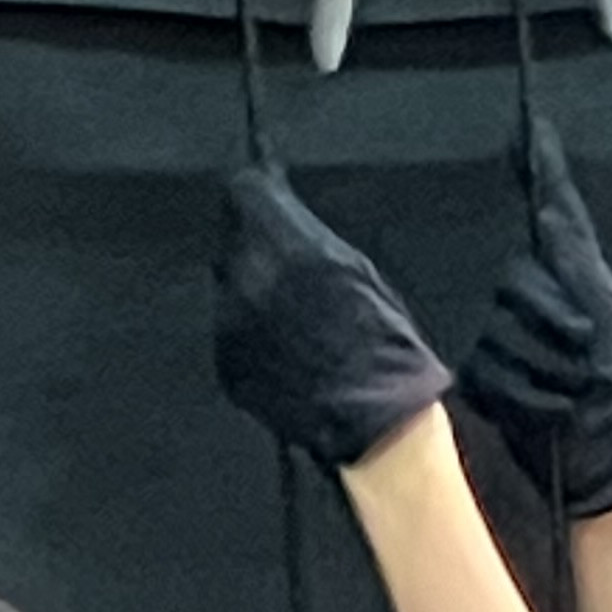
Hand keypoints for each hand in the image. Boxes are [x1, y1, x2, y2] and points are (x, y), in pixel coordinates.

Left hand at [213, 169, 453, 477]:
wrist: (376, 423)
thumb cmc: (385, 346)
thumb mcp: (358, 270)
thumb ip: (307, 237)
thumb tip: (276, 203)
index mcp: (288, 250)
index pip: (243, 192)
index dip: (256, 191)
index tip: (262, 188)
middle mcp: (248, 282)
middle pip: (233, 240)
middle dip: (255, 243)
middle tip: (289, 263)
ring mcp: (230, 327)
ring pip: (230, 286)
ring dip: (253, 291)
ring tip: (298, 316)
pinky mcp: (226, 363)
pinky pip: (231, 331)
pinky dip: (252, 332)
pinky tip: (289, 349)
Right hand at [459, 116, 611, 518]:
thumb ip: (587, 284)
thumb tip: (552, 226)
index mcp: (590, 293)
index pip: (563, 225)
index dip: (546, 177)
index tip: (533, 129)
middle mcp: (549, 309)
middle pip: (518, 285)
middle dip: (549, 325)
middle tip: (584, 367)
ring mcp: (515, 346)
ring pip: (498, 332)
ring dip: (538, 371)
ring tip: (574, 401)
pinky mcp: (490, 382)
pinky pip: (485, 372)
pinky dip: (518, 396)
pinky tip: (549, 416)